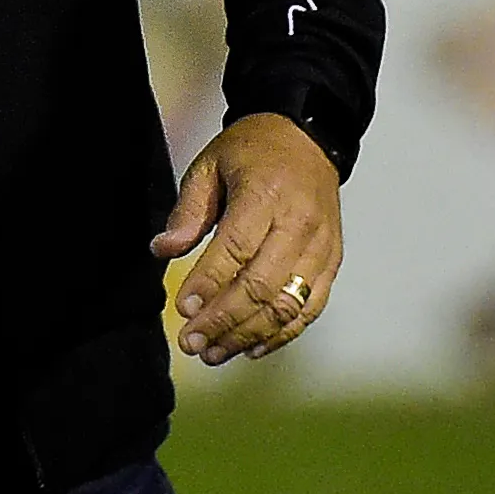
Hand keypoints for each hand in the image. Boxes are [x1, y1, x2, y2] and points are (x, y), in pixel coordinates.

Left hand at [152, 112, 342, 366]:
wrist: (307, 140)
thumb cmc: (251, 153)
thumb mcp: (209, 166)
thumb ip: (188, 211)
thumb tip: (162, 251)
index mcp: (265, 196)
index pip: (236, 248)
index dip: (209, 282)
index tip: (182, 309)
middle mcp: (300, 225)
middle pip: (262, 285)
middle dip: (224, 320)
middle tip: (191, 343)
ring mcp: (322, 248)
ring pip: (288, 304)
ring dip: (249, 335)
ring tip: (214, 353)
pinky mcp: (332, 263)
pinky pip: (310, 308)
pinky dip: (282, 334)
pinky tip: (251, 348)